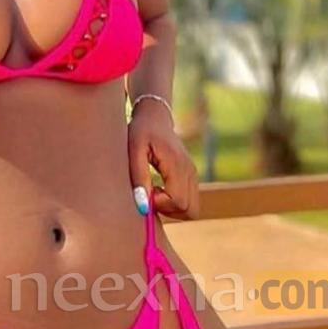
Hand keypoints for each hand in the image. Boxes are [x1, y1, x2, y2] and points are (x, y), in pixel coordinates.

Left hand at [128, 101, 199, 219]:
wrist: (154, 118)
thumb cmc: (140, 132)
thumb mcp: (134, 152)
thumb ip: (139, 178)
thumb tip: (143, 207)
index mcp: (177, 165)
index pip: (178, 201)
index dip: (160, 205)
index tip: (146, 192)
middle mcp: (190, 171)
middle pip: (190, 211)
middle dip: (168, 211)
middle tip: (151, 195)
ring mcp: (194, 175)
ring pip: (192, 210)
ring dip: (172, 209)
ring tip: (154, 192)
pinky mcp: (192, 177)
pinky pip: (190, 202)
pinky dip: (175, 204)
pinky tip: (160, 189)